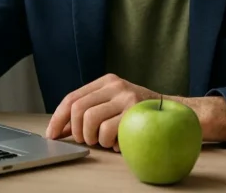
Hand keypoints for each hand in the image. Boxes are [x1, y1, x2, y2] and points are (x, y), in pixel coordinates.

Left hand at [45, 74, 159, 151]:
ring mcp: (126, 97)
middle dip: (77, 131)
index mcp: (106, 81)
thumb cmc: (138, 113)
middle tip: (87, 139)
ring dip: (93, 138)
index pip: (72, 98)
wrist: (174, 113)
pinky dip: (109, 143)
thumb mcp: (112, 106)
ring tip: (104, 140)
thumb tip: (60, 130)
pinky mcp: (135, 112)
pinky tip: (118, 142)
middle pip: (78, 109)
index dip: (58, 118)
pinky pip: (108, 131)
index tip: (52, 134)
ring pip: (90, 121)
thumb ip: (88, 113)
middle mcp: (115, 85)